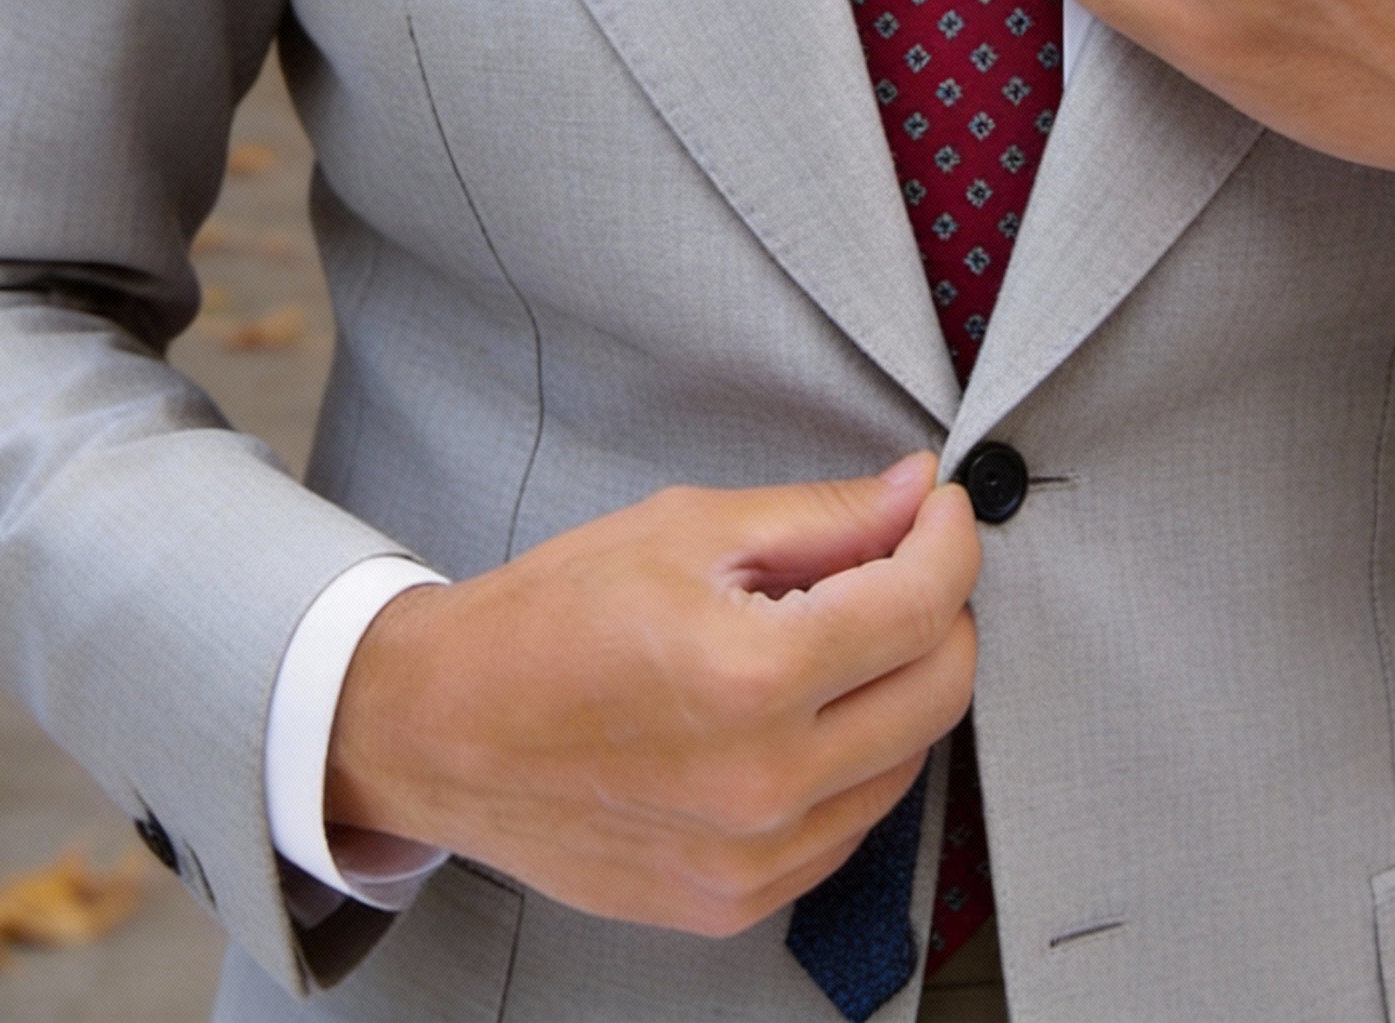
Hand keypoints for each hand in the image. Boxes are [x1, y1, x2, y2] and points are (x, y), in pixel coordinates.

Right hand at [324, 453, 979, 936]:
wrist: (443, 731)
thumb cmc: (550, 619)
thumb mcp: (687, 529)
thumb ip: (823, 516)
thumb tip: (917, 494)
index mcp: (751, 674)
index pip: (923, 604)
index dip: (950, 539)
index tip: (940, 509)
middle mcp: (764, 782)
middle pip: (941, 688)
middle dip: (941, 608)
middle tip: (899, 561)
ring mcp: (753, 858)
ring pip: (909, 760)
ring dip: (900, 684)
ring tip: (834, 635)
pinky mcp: (736, 901)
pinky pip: (850, 823)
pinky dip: (855, 757)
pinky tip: (802, 710)